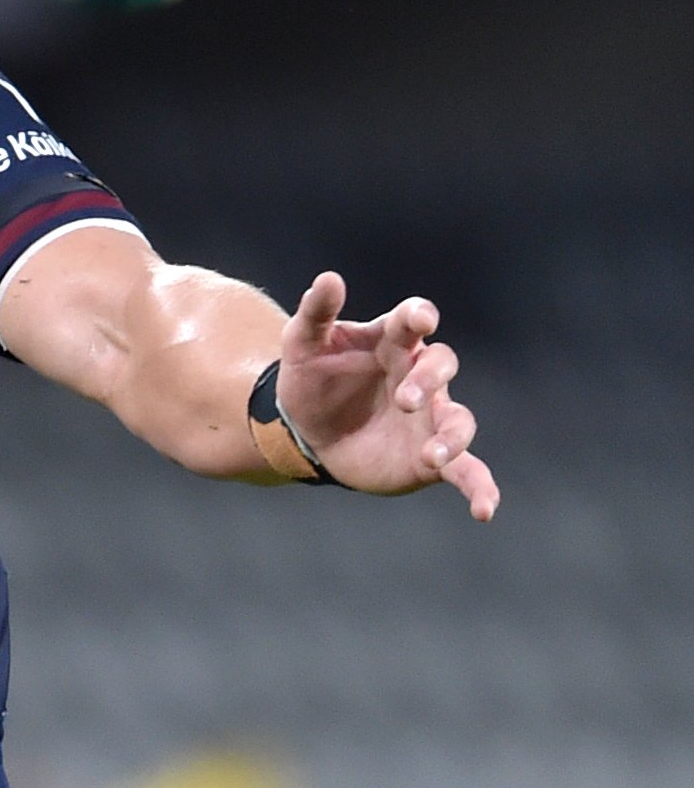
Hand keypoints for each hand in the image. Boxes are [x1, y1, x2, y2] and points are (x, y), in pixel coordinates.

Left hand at [277, 272, 498, 516]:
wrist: (306, 433)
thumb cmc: (312, 380)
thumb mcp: (302, 345)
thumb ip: (316, 313)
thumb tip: (329, 278)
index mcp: (392, 342)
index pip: (414, 320)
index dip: (420, 317)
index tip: (421, 320)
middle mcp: (419, 376)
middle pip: (442, 365)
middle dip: (429, 380)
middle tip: (404, 400)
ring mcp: (429, 417)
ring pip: (459, 419)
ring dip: (453, 436)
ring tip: (433, 453)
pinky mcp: (430, 456)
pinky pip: (465, 469)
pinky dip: (479, 487)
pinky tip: (485, 509)